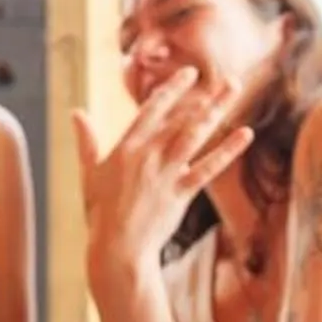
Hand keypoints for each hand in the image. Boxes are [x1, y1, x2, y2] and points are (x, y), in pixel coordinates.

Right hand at [72, 69, 251, 279]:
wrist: (117, 248)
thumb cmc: (101, 212)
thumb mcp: (90, 173)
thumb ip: (87, 141)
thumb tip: (76, 112)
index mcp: (126, 148)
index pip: (152, 110)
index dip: (172, 89)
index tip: (190, 73)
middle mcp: (148, 156)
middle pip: (180, 119)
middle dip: (205, 97)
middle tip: (229, 78)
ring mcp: (166, 174)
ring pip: (195, 135)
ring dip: (217, 111)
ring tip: (233, 92)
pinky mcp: (180, 193)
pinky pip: (208, 168)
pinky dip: (227, 150)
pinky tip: (245, 134)